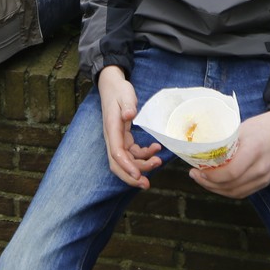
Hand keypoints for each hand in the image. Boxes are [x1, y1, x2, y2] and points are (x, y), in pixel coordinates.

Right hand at [98, 66, 162, 188]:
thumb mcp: (125, 95)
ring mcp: (118, 139)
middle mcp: (112, 138)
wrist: (112, 86)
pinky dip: (144, 155)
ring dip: (141, 167)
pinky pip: (133, 153)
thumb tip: (129, 115)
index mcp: (112, 129)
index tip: (138, 176)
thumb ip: (128, 105)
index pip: (117, 153)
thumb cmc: (119, 91)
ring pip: (126, 161)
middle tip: (146, 183)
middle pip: (118, 164)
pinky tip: (155, 149)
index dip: (127, 167)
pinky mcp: (124, 139)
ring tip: (158, 162)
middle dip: (131, 176)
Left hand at [190, 110, 269, 198]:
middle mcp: (260, 168)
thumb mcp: (242, 129)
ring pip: (236, 192)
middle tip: (194, 175)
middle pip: (230, 186)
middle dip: (209, 184)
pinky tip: (217, 184)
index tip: (196, 170)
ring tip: (203, 180)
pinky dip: (228, 191)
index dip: (211, 176)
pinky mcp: (265, 182)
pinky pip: (243, 192)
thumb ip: (226, 142)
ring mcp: (264, 178)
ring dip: (216, 190)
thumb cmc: (263, 125)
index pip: (230, 173)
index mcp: (253, 151)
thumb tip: (202, 149)